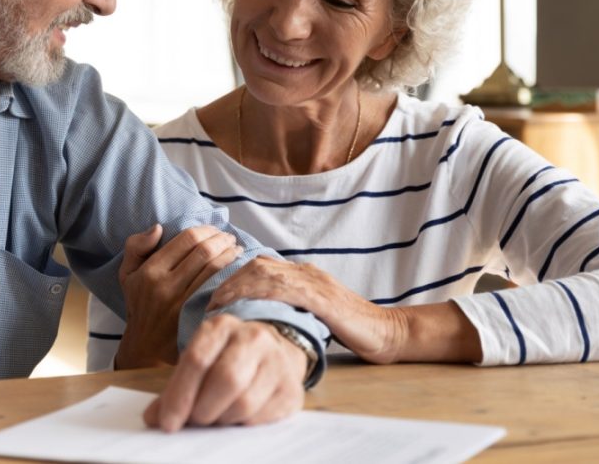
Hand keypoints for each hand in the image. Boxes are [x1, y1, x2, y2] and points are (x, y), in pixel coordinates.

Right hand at [115, 225, 240, 368]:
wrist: (146, 347)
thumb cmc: (140, 305)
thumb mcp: (128, 274)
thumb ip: (136, 246)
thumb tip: (158, 228)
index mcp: (150, 271)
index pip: (186, 239)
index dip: (205, 230)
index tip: (214, 230)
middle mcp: (165, 286)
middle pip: (203, 251)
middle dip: (221, 239)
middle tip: (229, 237)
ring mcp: (182, 303)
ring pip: (214, 269)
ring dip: (230, 254)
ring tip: (237, 249)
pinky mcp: (196, 316)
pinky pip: (218, 289)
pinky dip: (231, 275)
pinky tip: (237, 269)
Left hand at [144, 316, 306, 430]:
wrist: (273, 351)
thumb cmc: (226, 358)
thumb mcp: (199, 361)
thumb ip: (175, 388)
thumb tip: (153, 419)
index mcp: (221, 327)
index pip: (197, 360)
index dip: (179, 396)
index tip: (167, 423)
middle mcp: (252, 337)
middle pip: (225, 380)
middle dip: (203, 409)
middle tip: (195, 420)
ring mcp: (277, 361)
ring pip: (244, 402)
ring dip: (222, 419)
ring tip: (216, 417)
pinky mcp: (291, 388)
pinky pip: (262, 417)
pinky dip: (242, 425)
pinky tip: (237, 417)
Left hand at [209, 257, 406, 363]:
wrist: (390, 332)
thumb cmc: (351, 328)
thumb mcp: (314, 313)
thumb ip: (291, 308)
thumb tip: (257, 317)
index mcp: (303, 274)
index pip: (259, 265)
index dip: (233, 277)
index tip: (214, 295)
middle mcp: (306, 272)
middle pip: (257, 265)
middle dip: (229, 280)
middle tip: (209, 301)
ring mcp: (315, 283)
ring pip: (266, 273)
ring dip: (237, 287)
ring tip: (219, 305)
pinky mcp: (324, 298)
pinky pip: (286, 289)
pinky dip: (261, 294)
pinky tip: (246, 305)